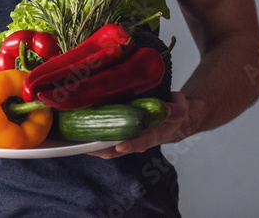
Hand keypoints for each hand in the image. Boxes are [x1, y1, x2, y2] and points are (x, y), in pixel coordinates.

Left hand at [87, 92, 202, 158]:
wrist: (176, 119)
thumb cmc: (176, 114)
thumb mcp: (180, 110)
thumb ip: (176, 110)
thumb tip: (169, 109)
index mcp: (153, 135)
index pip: (140, 142)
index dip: (130, 144)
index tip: (119, 145)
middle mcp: (139, 139)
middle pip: (118, 149)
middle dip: (103, 148)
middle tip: (86, 146)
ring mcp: (130, 137)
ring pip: (109, 146)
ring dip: (95, 145)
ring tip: (78, 141)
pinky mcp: (123, 132)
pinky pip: (108, 138)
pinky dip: (97, 136)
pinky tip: (82, 130)